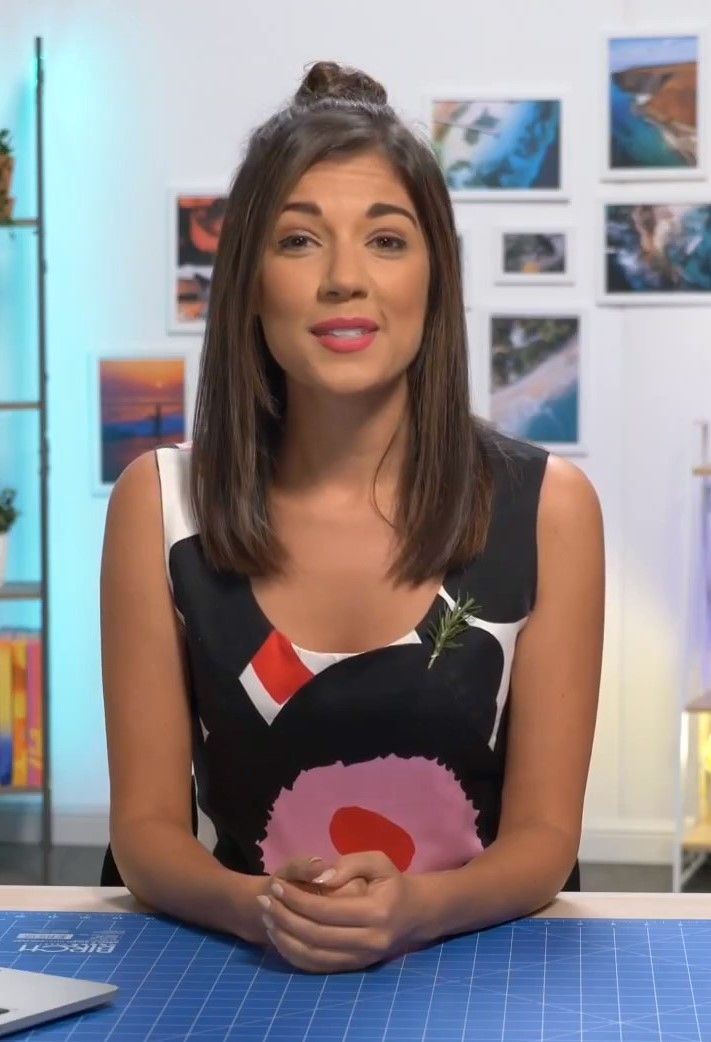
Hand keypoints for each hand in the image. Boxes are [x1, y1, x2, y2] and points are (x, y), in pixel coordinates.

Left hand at [259, 851, 421, 972]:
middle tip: (263, 900)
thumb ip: (348, 864)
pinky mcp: (354, 968)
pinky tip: (279, 936)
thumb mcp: (377, 861)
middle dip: (284, 917)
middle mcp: (369, 941)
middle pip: (315, 935)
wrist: (414, 914)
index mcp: (376, 912)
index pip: (326, 910)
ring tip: (266, 917)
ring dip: (284, 938)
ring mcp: (361, 959)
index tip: (276, 885)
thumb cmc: (391, 882)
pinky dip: (293, 954)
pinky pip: (317, 967)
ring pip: (313, 956)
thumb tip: (319, 879)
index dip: (297, 899)